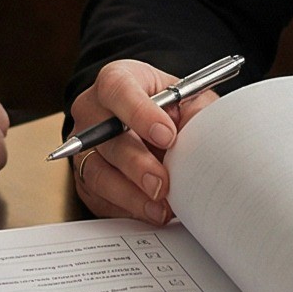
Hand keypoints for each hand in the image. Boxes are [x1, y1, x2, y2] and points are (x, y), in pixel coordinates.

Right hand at [65, 59, 222, 224]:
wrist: (149, 124)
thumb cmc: (167, 108)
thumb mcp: (188, 99)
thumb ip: (197, 111)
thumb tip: (208, 135)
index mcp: (117, 80)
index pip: (118, 89)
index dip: (140, 113)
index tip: (167, 136)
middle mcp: (92, 111)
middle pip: (105, 136)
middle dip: (136, 163)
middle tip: (162, 183)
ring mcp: (84, 146)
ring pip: (97, 171)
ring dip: (129, 194)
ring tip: (160, 207)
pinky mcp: (83, 177)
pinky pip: (98, 196)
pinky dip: (126, 207)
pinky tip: (149, 211)